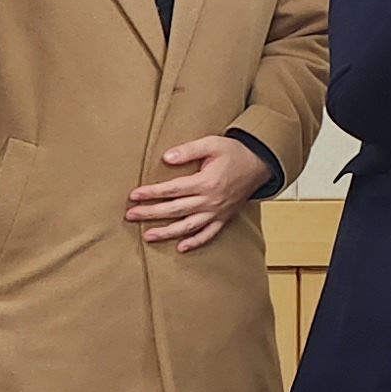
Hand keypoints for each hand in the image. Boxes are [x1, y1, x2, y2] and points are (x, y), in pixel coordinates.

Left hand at [128, 134, 270, 252]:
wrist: (260, 163)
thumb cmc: (235, 152)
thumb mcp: (212, 144)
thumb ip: (188, 150)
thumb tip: (167, 157)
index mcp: (206, 182)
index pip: (172, 189)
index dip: (151, 193)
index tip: (134, 195)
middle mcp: (210, 200)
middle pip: (175, 209)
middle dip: (150, 213)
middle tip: (131, 215)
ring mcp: (217, 212)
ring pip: (188, 226)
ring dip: (166, 232)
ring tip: (147, 236)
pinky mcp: (224, 217)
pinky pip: (209, 234)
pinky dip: (195, 242)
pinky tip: (180, 247)